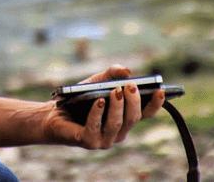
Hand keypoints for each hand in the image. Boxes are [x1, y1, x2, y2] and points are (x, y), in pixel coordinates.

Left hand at [43, 65, 164, 149]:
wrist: (54, 114)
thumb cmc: (80, 98)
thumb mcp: (98, 81)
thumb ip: (113, 73)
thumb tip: (127, 71)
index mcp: (125, 119)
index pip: (145, 114)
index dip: (155, 104)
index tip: (160, 90)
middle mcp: (118, 132)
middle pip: (133, 118)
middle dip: (133, 101)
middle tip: (130, 86)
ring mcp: (104, 139)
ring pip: (117, 124)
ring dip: (117, 106)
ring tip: (115, 90)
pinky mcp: (88, 141)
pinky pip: (96, 128)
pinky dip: (98, 113)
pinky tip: (99, 101)